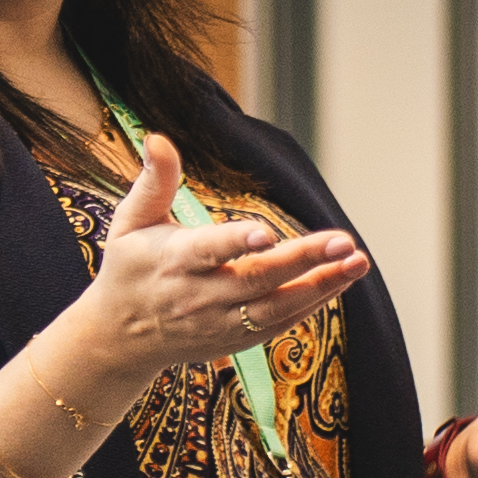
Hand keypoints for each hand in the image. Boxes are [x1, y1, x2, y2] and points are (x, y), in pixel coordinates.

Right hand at [75, 133, 371, 374]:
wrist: (121, 338)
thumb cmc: (129, 267)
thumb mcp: (129, 222)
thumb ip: (153, 181)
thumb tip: (159, 137)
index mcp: (174, 262)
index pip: (209, 251)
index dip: (237, 243)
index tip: (267, 234)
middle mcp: (200, 296)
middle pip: (258, 280)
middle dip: (303, 260)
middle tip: (344, 241)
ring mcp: (222, 322)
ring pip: (278, 307)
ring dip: (322, 285)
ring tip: (357, 261)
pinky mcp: (238, 340)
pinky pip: (282, 323)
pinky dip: (313, 303)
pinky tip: (341, 280)